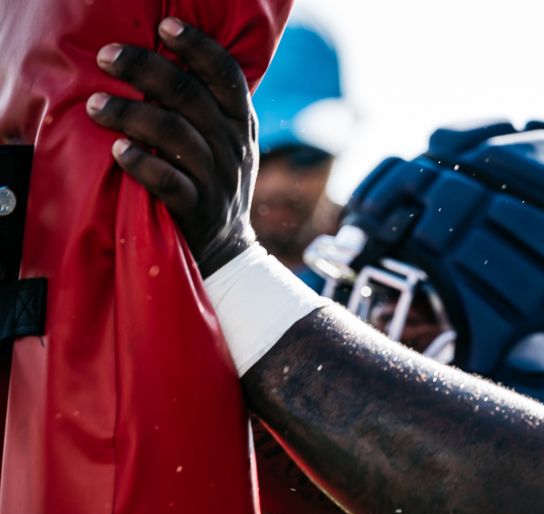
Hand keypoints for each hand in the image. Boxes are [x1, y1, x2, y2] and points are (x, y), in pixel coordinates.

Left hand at [87, 17, 256, 276]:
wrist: (227, 251)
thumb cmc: (214, 183)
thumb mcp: (227, 144)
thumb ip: (208, 109)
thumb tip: (165, 60)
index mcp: (240, 124)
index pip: (227, 75)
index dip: (199, 47)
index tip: (166, 25)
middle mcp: (232, 146)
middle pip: (190, 96)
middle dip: (146, 69)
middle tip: (107, 56)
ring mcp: (216, 178)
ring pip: (176, 136)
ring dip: (132, 115)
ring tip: (96, 105)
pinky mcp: (197, 209)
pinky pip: (169, 183)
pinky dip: (143, 164)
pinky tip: (119, 150)